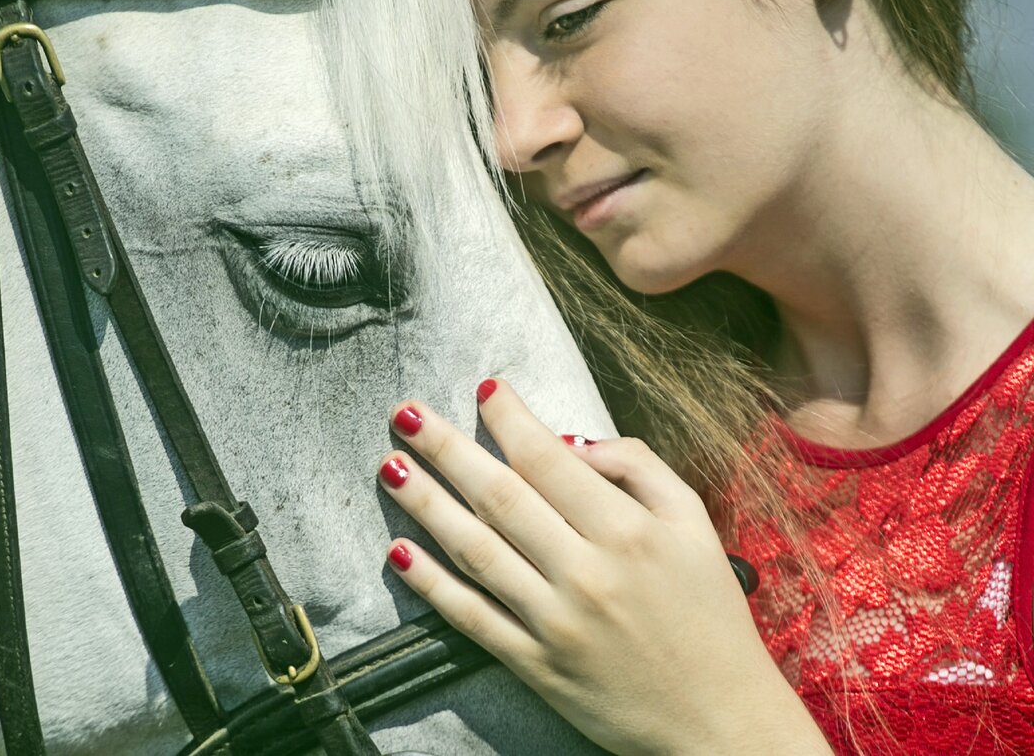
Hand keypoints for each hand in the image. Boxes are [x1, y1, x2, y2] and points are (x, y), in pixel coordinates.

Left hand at [377, 379, 832, 755]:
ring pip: (475, 550)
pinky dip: (431, 586)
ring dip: (425, 504)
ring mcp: (554, 622)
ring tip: (390, 465)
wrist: (721, 722)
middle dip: (446, 447)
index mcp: (627, 530)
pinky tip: (399, 552)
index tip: (484, 388)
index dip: (509, 418)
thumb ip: (638, 468)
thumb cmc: (709, 613)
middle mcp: (585, 572)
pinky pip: (472, 617)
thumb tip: (569, 442)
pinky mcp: (535, 666)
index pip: (548, 459)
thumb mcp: (694, 522)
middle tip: (406, 413)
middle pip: (499, 495)